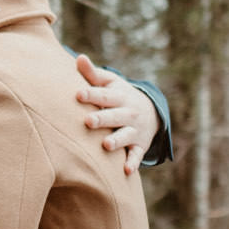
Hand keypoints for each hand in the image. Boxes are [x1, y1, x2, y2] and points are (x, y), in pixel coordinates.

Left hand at [75, 55, 160, 175]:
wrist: (151, 111)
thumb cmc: (119, 96)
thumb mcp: (110, 83)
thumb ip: (92, 74)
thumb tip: (78, 57)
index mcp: (119, 97)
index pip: (104, 95)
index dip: (91, 95)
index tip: (78, 95)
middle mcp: (128, 113)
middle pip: (114, 116)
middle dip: (102, 119)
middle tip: (87, 121)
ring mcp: (135, 130)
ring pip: (125, 136)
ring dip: (117, 140)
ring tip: (105, 145)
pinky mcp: (139, 146)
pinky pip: (136, 155)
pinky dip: (133, 162)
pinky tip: (125, 170)